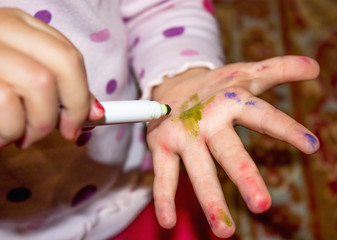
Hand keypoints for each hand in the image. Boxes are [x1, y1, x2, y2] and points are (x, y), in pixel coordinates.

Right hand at [0, 8, 103, 148]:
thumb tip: (97, 112)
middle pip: (61, 64)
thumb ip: (56, 89)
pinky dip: (7, 134)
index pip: (69, 55)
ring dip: (36, 125)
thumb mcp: (20, 77)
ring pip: (37, 84)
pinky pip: (5, 110)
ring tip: (18, 134)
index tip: (91, 118)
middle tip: (66, 132)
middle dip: (73, 106)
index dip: (84, 92)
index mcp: (17, 25)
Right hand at [147, 56, 319, 237]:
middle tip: (262, 205)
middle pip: (229, 150)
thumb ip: (277, 70)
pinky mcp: (161, 145)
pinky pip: (163, 175)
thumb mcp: (244, 75)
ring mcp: (182, 135)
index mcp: (231, 102)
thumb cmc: (215, 87)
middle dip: (244, 176)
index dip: (285, 129)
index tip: (310, 146)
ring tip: (224, 231)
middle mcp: (207, 119)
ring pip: (198, 170)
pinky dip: (165, 198)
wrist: (173, 83)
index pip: (262, 116)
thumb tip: (315, 66)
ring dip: (210, 199)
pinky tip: (168, 222)